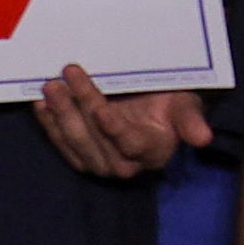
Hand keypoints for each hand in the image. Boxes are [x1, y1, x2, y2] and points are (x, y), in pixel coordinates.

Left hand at [31, 69, 214, 181]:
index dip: (114, 129)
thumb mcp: (185, 105)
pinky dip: (49, 123)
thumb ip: (190, 119)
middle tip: (65, 80)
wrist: (151, 107)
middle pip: (95, 139)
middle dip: (78, 109)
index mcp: (150, 152)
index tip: (101, 110)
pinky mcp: (79, 156)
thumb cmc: (169, 104)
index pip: (129, 143)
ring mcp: (98, 162)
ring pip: (75, 141)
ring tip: (51, 87)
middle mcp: (123, 164)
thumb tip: (203, 138)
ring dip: (60, 114)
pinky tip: (40, 104)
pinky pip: (60, 142)